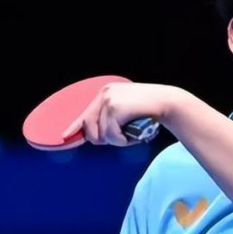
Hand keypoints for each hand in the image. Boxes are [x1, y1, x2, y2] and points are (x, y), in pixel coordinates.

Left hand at [62, 82, 176, 145]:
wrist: (167, 102)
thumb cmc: (151, 110)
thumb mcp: (128, 111)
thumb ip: (112, 119)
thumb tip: (97, 137)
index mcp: (106, 93)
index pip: (85, 113)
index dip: (74, 127)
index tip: (65, 136)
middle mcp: (104, 94)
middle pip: (89, 126)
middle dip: (103, 139)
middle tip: (121, 139)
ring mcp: (108, 100)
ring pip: (100, 134)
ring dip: (117, 140)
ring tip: (132, 134)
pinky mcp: (114, 108)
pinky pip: (111, 135)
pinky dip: (123, 140)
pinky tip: (135, 134)